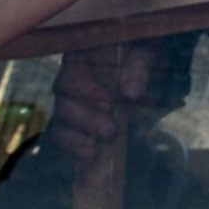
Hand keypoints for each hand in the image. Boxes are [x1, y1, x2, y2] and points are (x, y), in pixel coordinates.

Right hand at [47, 40, 159, 163]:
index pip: (74, 70)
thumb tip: (130, 93)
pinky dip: (73, 145)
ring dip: (80, 134)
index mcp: (85, 53)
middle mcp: (69, 75)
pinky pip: (60, 134)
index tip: (109, 104)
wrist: (148, 75)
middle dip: (87, 117)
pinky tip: (91, 155)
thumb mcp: (149, 55)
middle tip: (111, 130)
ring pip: (60, 117)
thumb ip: (139, 68)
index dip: (87, 90)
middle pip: (64, 97)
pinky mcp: (69, 122)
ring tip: (103, 143)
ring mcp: (66, 100)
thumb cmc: (144, 59)